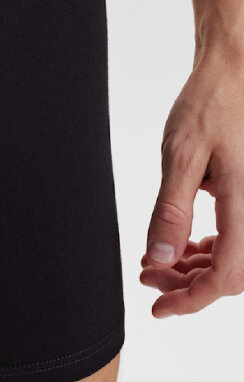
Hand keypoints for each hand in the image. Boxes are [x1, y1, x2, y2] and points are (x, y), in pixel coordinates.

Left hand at [141, 52, 243, 316]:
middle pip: (233, 273)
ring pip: (235, 258)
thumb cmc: (210, 105)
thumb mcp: (181, 156)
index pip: (228, 274)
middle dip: (189, 285)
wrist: (235, 73)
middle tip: (147, 279)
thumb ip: (171, 209)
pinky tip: (179, 246)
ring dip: (196, 268)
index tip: (158, 308)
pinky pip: (238, 237)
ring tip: (155, 264)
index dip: (192, 299)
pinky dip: (207, 248)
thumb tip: (159, 258)